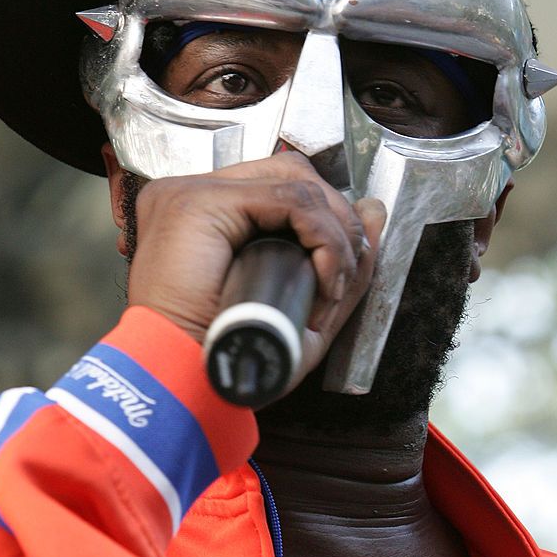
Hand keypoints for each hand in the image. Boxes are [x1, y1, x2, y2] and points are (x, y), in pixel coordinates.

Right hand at [112, 150, 385, 391]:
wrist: (183, 385)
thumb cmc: (230, 359)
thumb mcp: (300, 313)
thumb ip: (337, 262)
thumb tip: (374, 211)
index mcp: (205, 216)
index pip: (279, 185)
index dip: (324, 219)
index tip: (342, 266)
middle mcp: (193, 195)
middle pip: (290, 172)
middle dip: (335, 220)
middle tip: (342, 276)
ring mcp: (192, 193)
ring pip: (295, 181)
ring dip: (333, 232)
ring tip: (331, 284)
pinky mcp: (199, 202)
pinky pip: (289, 199)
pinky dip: (322, 237)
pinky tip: (323, 277)